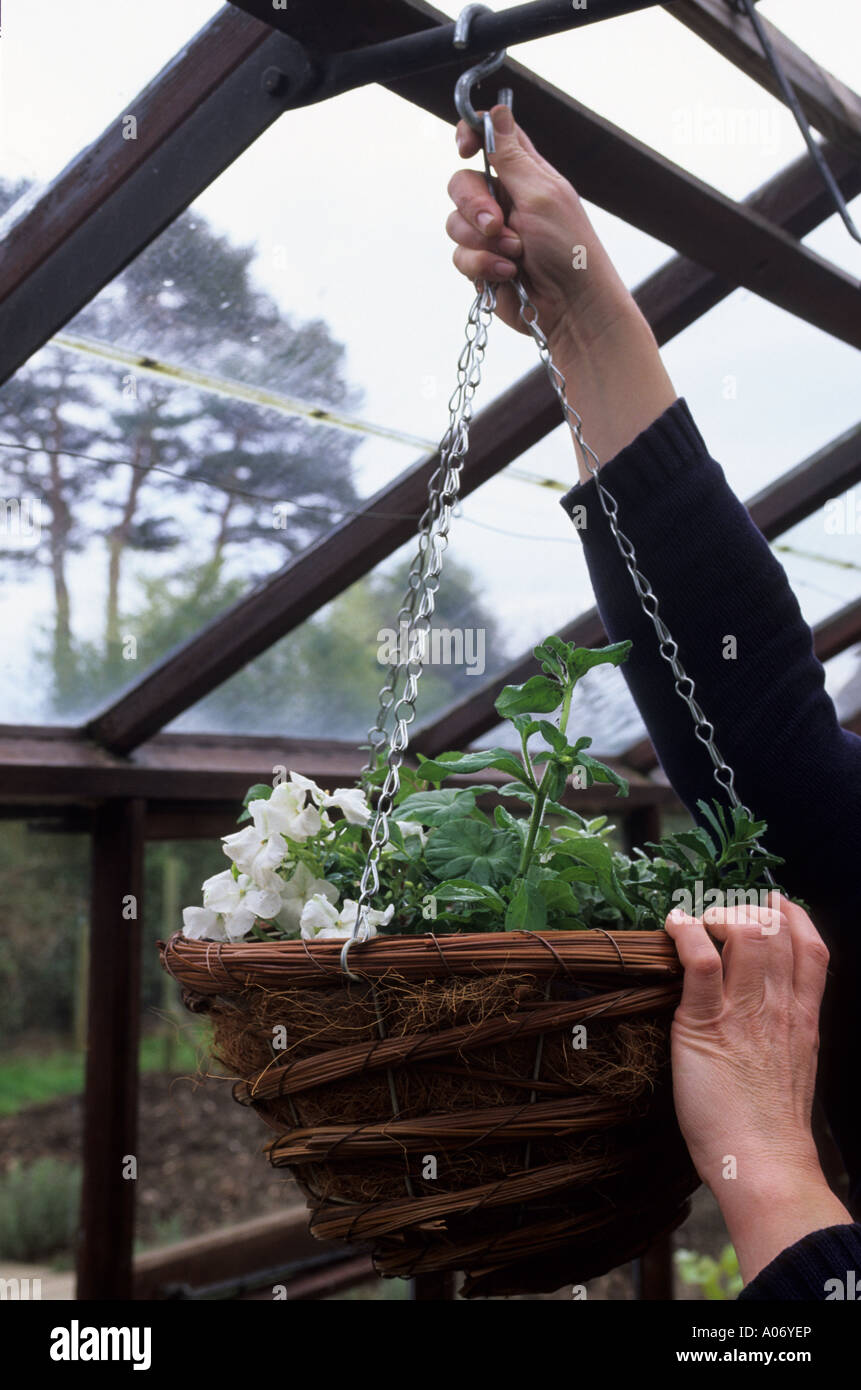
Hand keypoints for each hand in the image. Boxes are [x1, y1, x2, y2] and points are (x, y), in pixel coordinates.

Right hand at [447, 104, 633, 346]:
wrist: (570, 307)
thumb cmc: (569, 249)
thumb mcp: (541, 194)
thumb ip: (511, 156)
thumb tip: (497, 110)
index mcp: (524, 175)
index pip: (490, 140)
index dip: (470, 135)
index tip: (464, 147)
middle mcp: (504, 201)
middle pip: (461, 183)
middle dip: (473, 204)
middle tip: (496, 223)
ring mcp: (490, 235)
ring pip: (454, 223)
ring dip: (482, 242)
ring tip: (514, 255)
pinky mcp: (482, 266)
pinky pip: (460, 256)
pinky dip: (482, 266)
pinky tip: (507, 275)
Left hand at [665, 894, 851, 1283]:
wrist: (762, 1163)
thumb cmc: (769, 1129)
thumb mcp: (791, 1069)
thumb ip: (783, 1035)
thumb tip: (765, 1017)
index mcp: (803, 1018)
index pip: (812, 949)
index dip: (793, 916)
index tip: (775, 901)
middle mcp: (779, 1007)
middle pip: (775, 930)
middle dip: (747, 910)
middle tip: (721, 916)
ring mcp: (744, 1011)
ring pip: (743, 934)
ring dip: (716, 916)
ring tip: (698, 922)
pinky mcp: (705, 1022)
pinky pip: (699, 959)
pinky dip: (684, 933)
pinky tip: (673, 926)